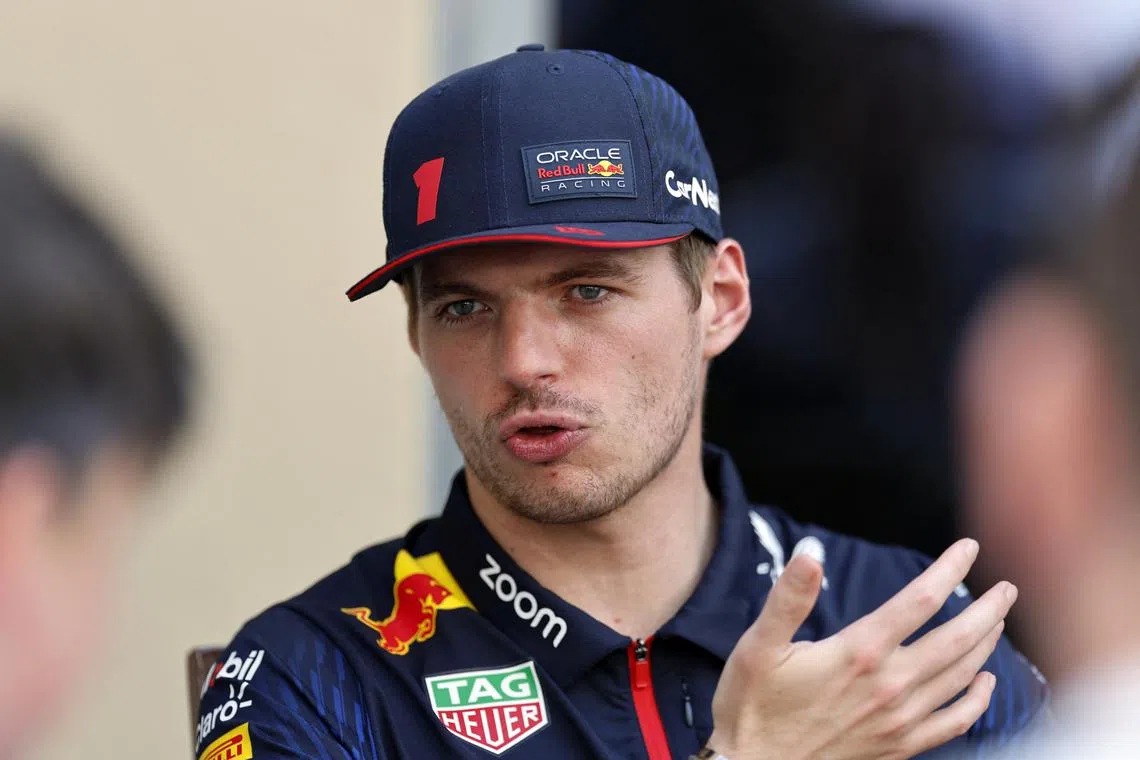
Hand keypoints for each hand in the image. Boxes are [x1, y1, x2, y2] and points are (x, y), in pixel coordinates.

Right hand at [707, 538, 1016, 759]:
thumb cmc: (753, 706)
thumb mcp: (758, 645)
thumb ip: (789, 597)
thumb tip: (810, 553)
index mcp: (859, 651)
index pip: (920, 600)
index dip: (949, 569)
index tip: (968, 548)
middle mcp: (889, 684)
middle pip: (957, 638)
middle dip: (988, 609)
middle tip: (1008, 588)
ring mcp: (900, 718)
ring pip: (962, 676)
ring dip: (987, 645)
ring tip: (999, 621)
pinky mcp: (900, 745)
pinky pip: (955, 721)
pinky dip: (978, 700)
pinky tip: (985, 683)